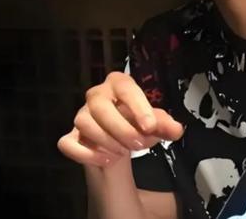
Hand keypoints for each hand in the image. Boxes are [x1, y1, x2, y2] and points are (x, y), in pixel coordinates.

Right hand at [57, 71, 183, 167]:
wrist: (120, 140)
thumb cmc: (137, 123)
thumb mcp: (154, 124)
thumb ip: (165, 125)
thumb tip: (177, 129)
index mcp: (118, 84)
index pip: (125, 88)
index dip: (138, 107)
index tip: (150, 127)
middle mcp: (96, 96)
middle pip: (100, 106)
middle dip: (121, 128)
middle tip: (139, 144)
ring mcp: (80, 116)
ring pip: (84, 124)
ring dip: (107, 141)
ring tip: (124, 152)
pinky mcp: (70, 137)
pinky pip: (68, 144)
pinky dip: (86, 154)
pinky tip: (107, 160)